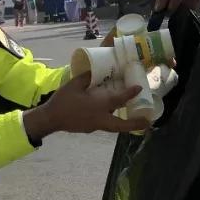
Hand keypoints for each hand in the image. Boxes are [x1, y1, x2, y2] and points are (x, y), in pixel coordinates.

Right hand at [24, 73, 146, 140]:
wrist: (50, 119)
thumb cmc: (62, 100)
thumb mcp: (74, 84)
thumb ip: (87, 77)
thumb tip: (95, 70)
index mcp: (97, 105)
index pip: (118, 99)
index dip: (130, 93)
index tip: (139, 88)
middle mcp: (100, 118)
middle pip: (121, 125)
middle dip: (135, 124)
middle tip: (148, 122)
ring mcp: (95, 126)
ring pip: (114, 126)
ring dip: (125, 123)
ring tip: (134, 118)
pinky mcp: (90, 129)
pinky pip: (105, 124)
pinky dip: (111, 120)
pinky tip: (111, 114)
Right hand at [154, 0, 199, 12]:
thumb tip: (157, 9)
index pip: (161, 10)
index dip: (160, 14)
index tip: (161, 12)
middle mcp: (173, 4)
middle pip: (170, 13)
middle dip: (172, 7)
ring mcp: (183, 5)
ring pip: (179, 15)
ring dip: (180, 11)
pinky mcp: (193, 5)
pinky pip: (189, 14)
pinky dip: (188, 13)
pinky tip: (188, 6)